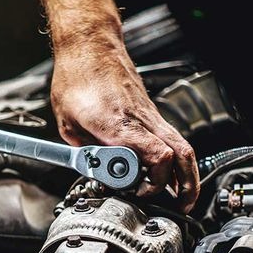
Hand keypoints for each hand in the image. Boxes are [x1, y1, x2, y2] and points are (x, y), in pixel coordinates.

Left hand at [51, 41, 199, 211]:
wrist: (89, 46)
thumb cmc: (77, 76)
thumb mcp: (67, 122)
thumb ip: (85, 152)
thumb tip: (97, 172)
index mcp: (118, 124)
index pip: (156, 156)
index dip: (153, 182)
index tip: (135, 191)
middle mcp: (141, 120)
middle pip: (179, 155)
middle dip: (185, 186)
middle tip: (180, 206)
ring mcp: (149, 115)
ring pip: (182, 147)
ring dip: (186, 175)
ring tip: (181, 197)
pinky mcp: (150, 113)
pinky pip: (172, 139)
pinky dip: (176, 160)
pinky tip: (168, 174)